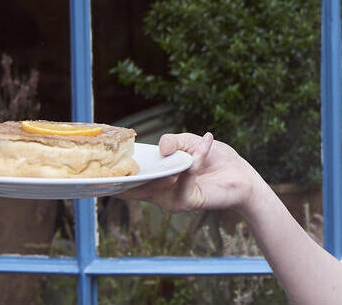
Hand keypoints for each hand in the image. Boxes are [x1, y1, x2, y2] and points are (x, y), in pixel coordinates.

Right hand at [121, 132, 263, 212]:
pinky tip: (203, 148)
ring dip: (169, 162)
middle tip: (116, 162)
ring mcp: (170, 198)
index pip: (130, 176)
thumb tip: (162, 147)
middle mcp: (159, 191)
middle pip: (134, 186)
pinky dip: (193, 161)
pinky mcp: (186, 201)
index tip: (100, 162)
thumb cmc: (216, 159)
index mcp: (157, 175)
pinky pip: (183, 179)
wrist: (241, 175)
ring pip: (157, 181)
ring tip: (177, 150)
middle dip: (125, 175)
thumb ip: (174, 141)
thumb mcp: (191, 142)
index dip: (114, 172)